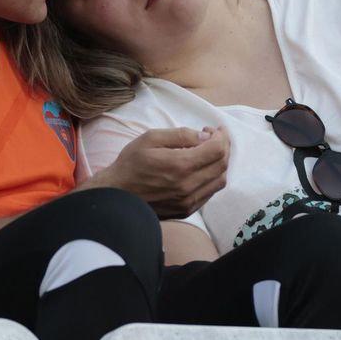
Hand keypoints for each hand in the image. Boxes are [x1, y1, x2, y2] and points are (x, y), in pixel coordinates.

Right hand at [89, 127, 229, 218]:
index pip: (217, 150)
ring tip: (209, 152)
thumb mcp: (150, 138)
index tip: (214, 129)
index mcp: (180, 166)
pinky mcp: (187, 210)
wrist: (117, 195)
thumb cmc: (131, 164)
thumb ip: (180, 135)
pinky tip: (201, 169)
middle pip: (222, 165)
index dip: (221, 136)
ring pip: (219, 180)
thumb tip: (205, 137)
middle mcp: (189, 186)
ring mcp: (189, 201)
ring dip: (220, 163)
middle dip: (223, 147)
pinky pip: (210, 192)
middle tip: (213, 138)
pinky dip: (212, 177)